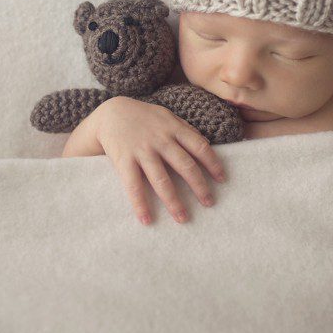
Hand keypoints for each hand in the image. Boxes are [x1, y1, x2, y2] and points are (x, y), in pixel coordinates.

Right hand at [92, 96, 227, 225]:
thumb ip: (185, 129)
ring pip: (162, 180)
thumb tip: (207, 144)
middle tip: (209, 203)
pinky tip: (147, 220)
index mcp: (174, 129)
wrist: (111, 113)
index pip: (199, 147)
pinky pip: (133, 186)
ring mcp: (142, 151)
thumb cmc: (144, 117)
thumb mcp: (167, 116)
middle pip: (185, 166)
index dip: (213, 163)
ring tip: (183, 218)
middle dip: (199, 186)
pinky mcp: (124, 161)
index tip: (222, 179)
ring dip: (174, 201)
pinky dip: (140, 204)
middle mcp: (161, 140)